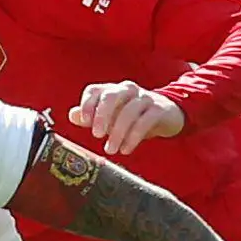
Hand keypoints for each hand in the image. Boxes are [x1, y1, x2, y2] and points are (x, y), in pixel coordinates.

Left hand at [68, 82, 185, 154]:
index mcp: (112, 90)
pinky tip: (126, 149)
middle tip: (96, 136)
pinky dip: (133, 137)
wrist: (167, 115)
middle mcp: (127, 90)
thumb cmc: (132, 116)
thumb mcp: (111, 117)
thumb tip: (72, 115)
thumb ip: (91, 116)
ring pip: (128, 112)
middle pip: (112, 96)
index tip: (84, 122)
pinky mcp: (158, 109)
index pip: (95, 90)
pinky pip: (145, 122)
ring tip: (111, 150)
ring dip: (118, 133)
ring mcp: (144, 98)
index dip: (87, 104)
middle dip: (102, 116)